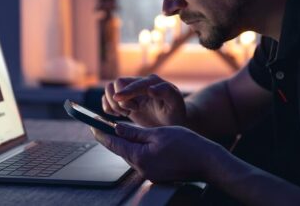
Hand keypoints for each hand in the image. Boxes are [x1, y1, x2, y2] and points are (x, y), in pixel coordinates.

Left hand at [92, 123, 222, 182]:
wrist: (207, 162)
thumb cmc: (186, 144)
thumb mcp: (157, 133)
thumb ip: (135, 132)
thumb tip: (117, 128)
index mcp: (140, 157)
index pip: (114, 144)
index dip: (101, 133)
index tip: (91, 125)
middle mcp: (142, 169)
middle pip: (121, 150)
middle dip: (111, 137)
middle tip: (102, 125)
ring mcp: (149, 174)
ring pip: (131, 155)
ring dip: (125, 143)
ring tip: (119, 131)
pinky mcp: (156, 174)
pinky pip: (140, 159)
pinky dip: (136, 149)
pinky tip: (137, 141)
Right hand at [102, 74, 185, 126]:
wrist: (170, 120)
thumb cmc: (174, 112)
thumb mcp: (175, 103)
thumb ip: (166, 93)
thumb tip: (150, 89)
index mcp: (151, 82)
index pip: (133, 83)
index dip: (125, 91)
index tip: (118, 98)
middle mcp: (139, 83)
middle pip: (117, 83)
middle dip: (120, 100)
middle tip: (131, 111)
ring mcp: (130, 91)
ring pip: (109, 88)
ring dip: (112, 103)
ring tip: (125, 113)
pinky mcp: (123, 99)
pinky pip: (106, 98)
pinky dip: (107, 106)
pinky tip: (118, 114)